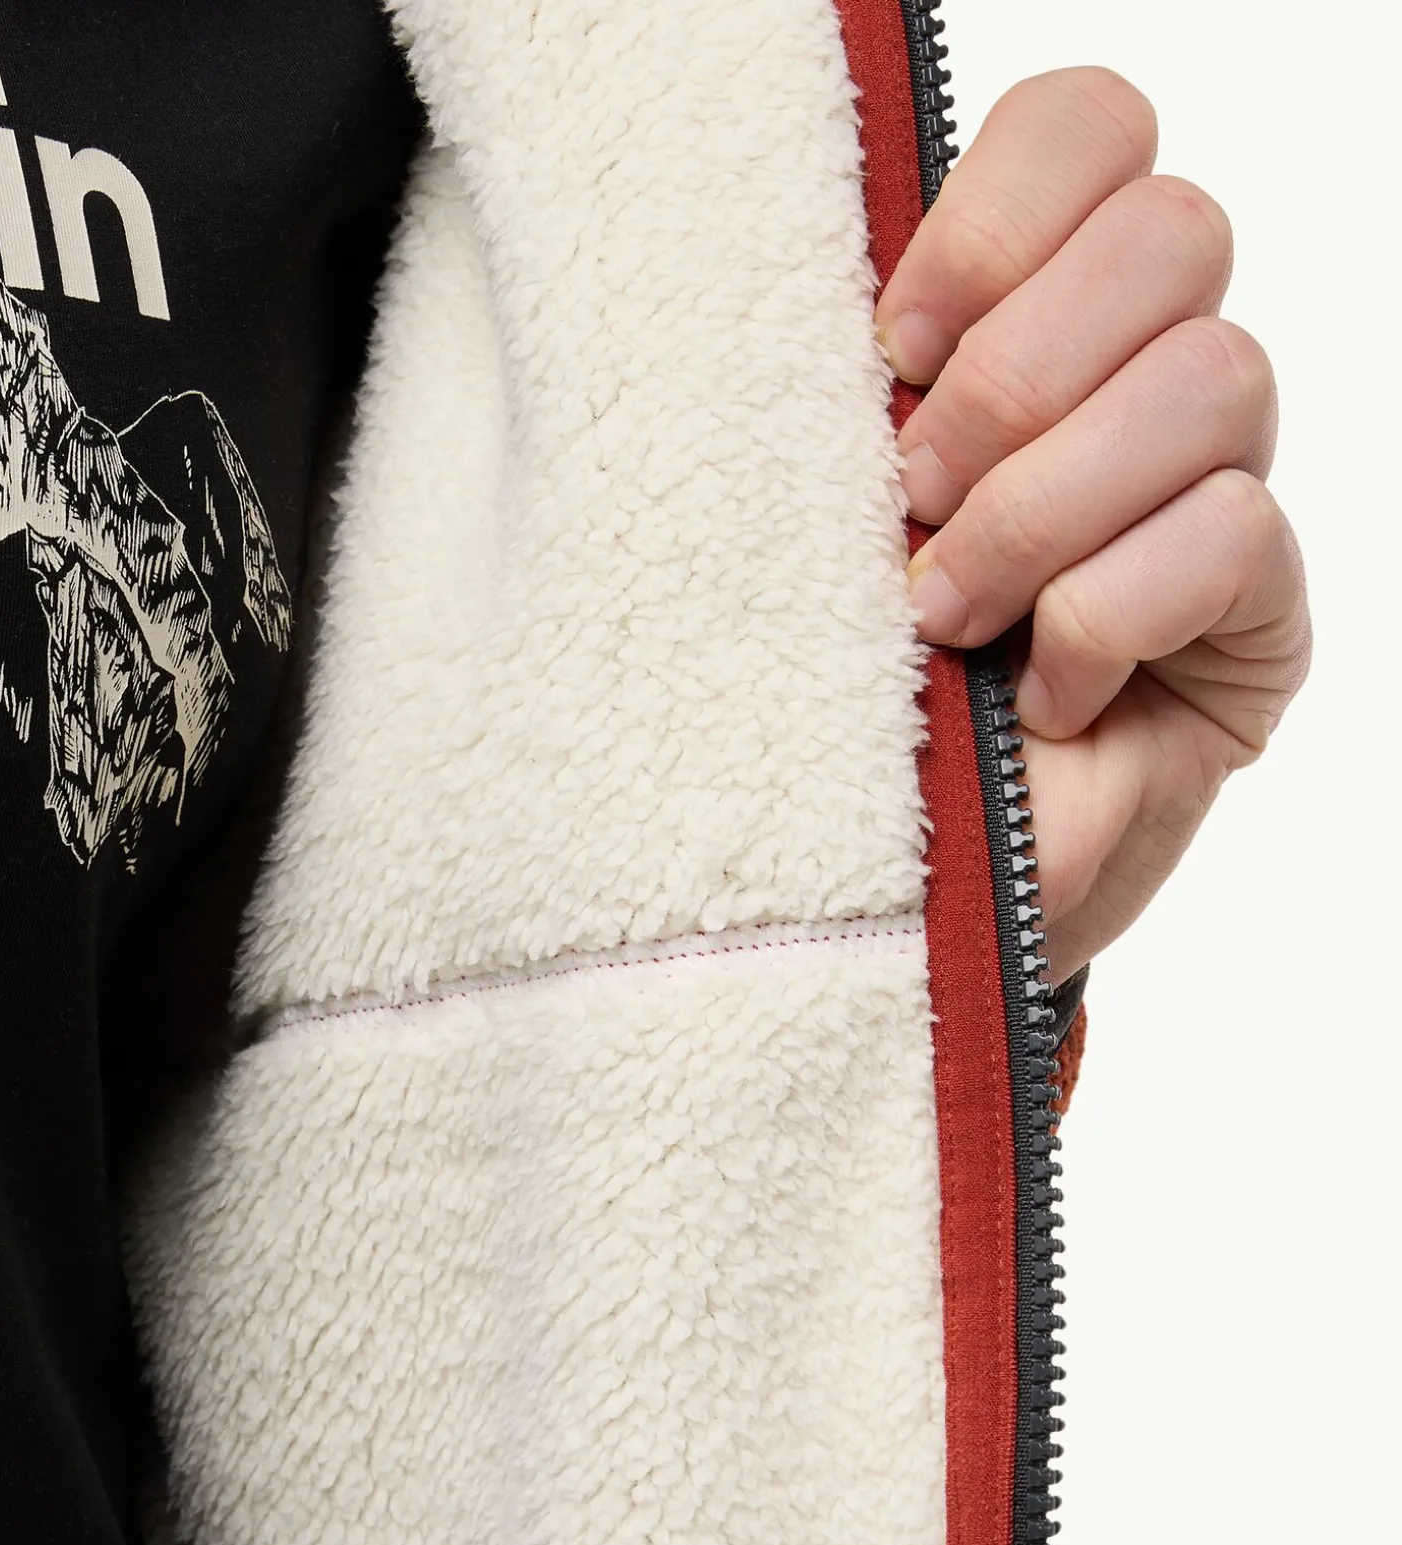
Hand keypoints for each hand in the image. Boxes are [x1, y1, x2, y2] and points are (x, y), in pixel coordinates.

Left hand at [874, 68, 1310, 979]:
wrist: (883, 894)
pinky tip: (1040, 698)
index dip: (998, 215)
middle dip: (1013, 377)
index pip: (1091, 131)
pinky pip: (1232, 533)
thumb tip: (847, 300)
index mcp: (1030, 317)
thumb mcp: (805, 522)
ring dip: (1045, 509)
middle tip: (910, 505)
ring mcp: (1214, 494)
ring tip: (947, 618)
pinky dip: (1106, 617)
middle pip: (1172, 235)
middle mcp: (1142, 382)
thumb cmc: (830, 696)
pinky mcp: (1257, 618)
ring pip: (1212, 376)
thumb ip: (846, 390)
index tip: (887, 349)